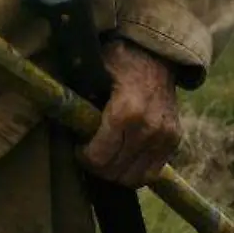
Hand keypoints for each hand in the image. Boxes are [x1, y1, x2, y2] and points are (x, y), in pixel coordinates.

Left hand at [78, 39, 180, 187]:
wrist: (157, 54)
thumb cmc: (120, 61)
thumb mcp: (94, 70)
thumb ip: (78, 96)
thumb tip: (60, 116)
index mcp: (125, 112)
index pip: (98, 158)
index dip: (83, 157)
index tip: (78, 146)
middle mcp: (148, 129)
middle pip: (114, 171)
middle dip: (97, 166)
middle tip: (90, 153)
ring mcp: (164, 137)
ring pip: (133, 178)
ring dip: (115, 172)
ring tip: (107, 156)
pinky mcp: (173, 141)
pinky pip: (152, 173)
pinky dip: (135, 172)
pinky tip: (124, 159)